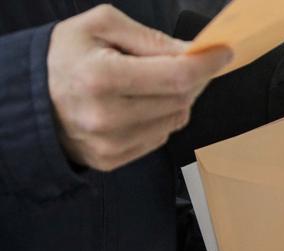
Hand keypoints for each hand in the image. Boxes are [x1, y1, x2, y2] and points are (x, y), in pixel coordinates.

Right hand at [48, 5, 231, 171]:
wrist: (31, 95)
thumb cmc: (67, 56)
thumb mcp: (100, 26)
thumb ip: (150, 38)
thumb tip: (193, 52)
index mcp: (100, 77)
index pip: (174, 77)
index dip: (205, 65)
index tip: (222, 53)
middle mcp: (105, 116)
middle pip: (180, 100)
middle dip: (190, 79)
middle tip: (181, 64)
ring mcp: (109, 143)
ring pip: (175, 121)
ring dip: (175, 100)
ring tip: (148, 84)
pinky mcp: (112, 160)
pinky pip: (159, 138)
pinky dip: (159, 119)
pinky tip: (137, 106)